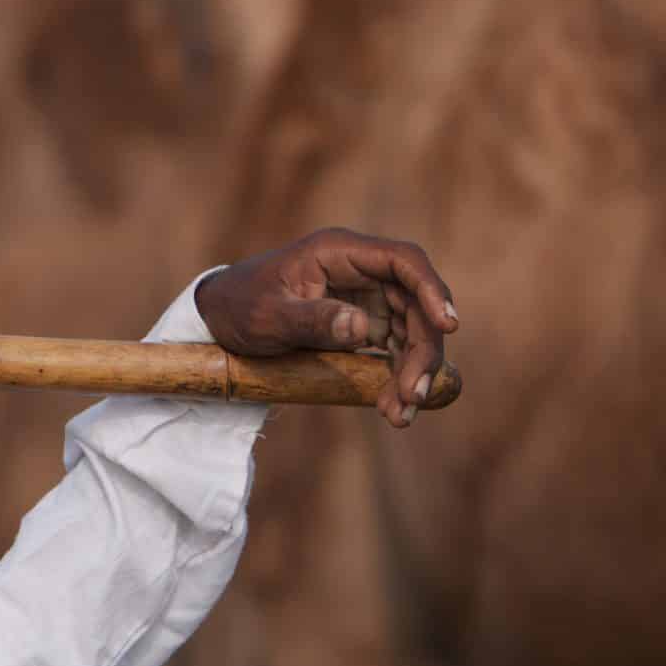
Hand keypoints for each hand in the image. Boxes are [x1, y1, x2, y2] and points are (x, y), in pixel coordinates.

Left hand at [195, 227, 457, 427]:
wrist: (217, 319)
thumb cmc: (239, 307)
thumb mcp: (268, 316)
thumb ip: (311, 319)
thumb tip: (361, 328)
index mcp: (339, 252)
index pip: (403, 261)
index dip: (432, 290)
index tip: (448, 326)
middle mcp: (359, 271)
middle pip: (413, 304)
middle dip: (421, 349)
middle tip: (415, 393)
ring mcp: (364, 297)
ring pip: (409, 331)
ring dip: (412, 370)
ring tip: (401, 413)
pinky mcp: (362, 323)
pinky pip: (392, 348)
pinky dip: (395, 377)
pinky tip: (392, 409)